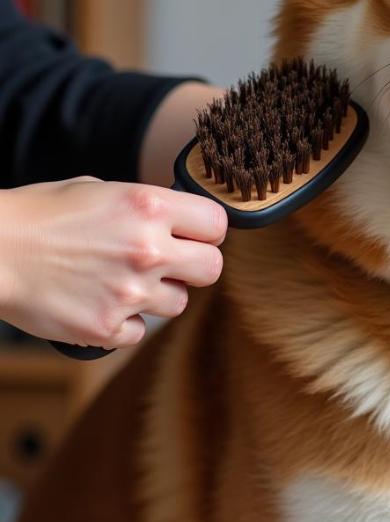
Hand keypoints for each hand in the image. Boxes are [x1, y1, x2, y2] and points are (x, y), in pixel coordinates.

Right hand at [0, 177, 226, 347]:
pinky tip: (100, 303)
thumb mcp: (100, 189)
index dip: (207, 231)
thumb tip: (177, 219)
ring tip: (123, 282)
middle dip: (195, 266)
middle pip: (212, 269)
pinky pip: (139, 332)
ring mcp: (129, 292)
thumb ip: (145, 207)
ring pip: (179, 303)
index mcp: (149, 207)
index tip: (194, 235)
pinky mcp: (105, 328)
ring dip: (157, 296)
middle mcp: (148, 249)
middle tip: (171, 264)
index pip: (217, 225)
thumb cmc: (40, 215)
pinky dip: (123, 323)